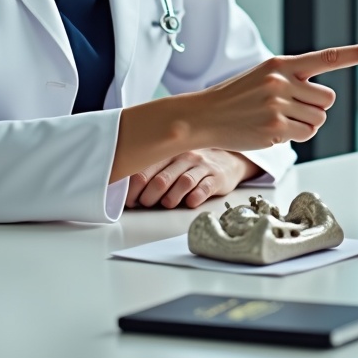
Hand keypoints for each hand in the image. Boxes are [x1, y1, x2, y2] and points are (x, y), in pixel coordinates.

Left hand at [126, 149, 255, 209]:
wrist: (228, 160)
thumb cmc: (192, 164)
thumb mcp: (172, 161)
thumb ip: (153, 172)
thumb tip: (129, 194)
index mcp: (169, 152)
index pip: (145, 169)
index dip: (133, 189)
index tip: (130, 200)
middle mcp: (185, 157)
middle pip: (161, 179)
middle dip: (149, 197)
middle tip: (146, 204)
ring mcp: (202, 166)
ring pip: (183, 182)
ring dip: (171, 198)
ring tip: (166, 205)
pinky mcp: (217, 177)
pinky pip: (205, 188)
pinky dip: (195, 197)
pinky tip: (189, 202)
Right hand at [189, 42, 357, 150]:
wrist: (204, 115)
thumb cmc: (236, 97)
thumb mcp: (263, 76)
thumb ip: (292, 79)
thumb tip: (321, 96)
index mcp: (282, 64)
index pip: (328, 57)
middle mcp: (283, 81)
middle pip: (328, 99)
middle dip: (315, 107)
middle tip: (290, 109)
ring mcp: (279, 104)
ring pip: (319, 119)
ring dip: (305, 123)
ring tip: (278, 119)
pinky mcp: (275, 127)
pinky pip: (306, 134)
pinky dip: (295, 135)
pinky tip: (273, 130)